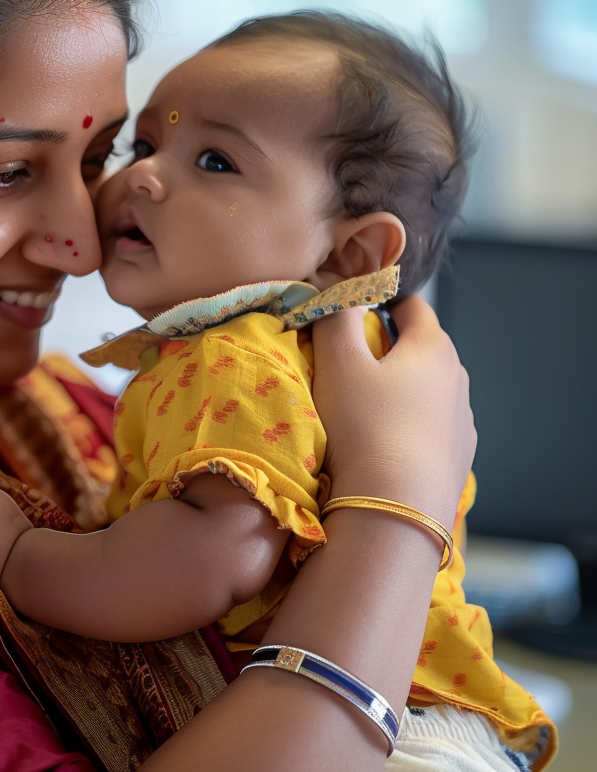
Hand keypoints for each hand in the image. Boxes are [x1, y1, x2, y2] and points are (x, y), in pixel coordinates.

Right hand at [311, 296, 475, 529]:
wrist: (397, 512)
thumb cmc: (365, 427)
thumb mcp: (338, 361)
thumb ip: (335, 314)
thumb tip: (335, 286)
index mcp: (433, 346)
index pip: (412, 305)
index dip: (381, 300)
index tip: (353, 310)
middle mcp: (458, 378)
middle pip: (421, 347)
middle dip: (388, 346)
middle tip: (348, 360)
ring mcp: (462, 422)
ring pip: (427, 389)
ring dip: (400, 388)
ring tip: (363, 407)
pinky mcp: (459, 459)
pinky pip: (430, 426)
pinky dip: (409, 424)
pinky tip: (383, 443)